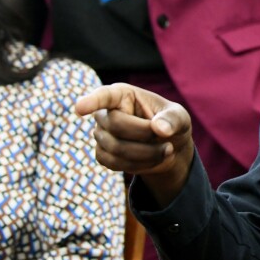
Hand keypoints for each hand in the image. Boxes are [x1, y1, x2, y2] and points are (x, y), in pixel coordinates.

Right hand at [76, 83, 193, 207]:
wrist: (168, 147)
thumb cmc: (171, 123)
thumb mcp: (179, 116)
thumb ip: (172, 119)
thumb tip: (160, 129)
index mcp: (121, 94)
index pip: (104, 96)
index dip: (91, 101)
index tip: (79, 108)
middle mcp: (106, 112)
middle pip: (116, 124)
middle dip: (145, 135)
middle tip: (167, 141)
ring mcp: (100, 134)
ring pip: (116, 148)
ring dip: (146, 154)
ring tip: (165, 150)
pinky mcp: (102, 154)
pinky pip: (114, 163)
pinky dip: (137, 165)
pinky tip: (150, 159)